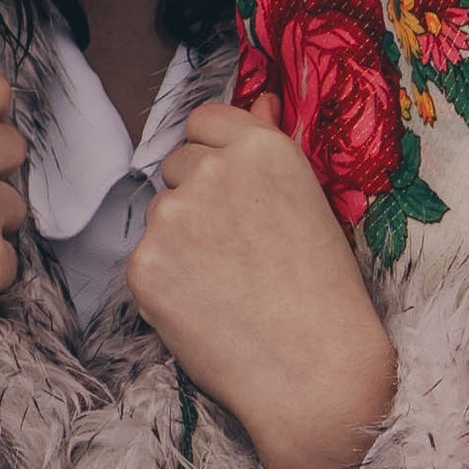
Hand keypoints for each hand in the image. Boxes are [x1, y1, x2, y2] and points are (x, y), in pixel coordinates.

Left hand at [125, 99, 397, 468]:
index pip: (205, 121)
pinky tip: (204, 309)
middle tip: (237, 250)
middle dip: (197, 198)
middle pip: (177, 165)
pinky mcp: (143, 263)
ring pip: (160, 215)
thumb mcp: (309, 203)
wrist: (315, 369)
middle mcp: (212, 170)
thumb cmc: (325, 292)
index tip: (233, 190)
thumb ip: (271, 146)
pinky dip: (165, 282)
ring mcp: (172, 216)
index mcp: (261, 149)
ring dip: (180, 241)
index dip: (216, 154)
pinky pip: (145, 260)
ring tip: (227, 286)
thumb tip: (259, 98)